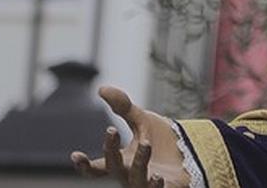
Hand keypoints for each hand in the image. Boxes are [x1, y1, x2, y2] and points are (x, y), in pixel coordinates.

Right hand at [70, 86, 189, 185]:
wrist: (190, 150)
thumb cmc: (160, 139)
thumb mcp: (141, 119)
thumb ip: (122, 106)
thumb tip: (101, 88)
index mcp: (121, 161)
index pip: (97, 168)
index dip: (84, 166)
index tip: (75, 154)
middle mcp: (130, 175)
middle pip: (114, 168)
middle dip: (110, 150)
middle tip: (112, 129)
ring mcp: (146, 183)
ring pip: (136, 179)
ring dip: (139, 162)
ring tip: (146, 143)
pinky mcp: (165, 187)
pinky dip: (155, 186)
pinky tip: (158, 176)